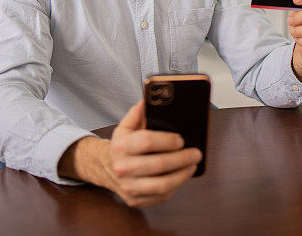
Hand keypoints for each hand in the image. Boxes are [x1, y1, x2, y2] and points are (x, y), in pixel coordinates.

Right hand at [62, 100, 200, 207]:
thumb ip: (138, 113)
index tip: (181, 139)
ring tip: (192, 165)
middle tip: (196, 153)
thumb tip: (148, 100)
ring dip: (182, 175)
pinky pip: (161, 197)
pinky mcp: (136, 200)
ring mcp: (128, 187)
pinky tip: (181, 176)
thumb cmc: (122, 146)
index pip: (146, 141)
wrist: (105, 169)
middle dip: (182, 158)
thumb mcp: (125, 127)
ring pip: (162, 185)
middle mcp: (122, 168)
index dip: (167, 140)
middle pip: (158, 164)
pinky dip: (175, 187)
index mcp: (121, 146)